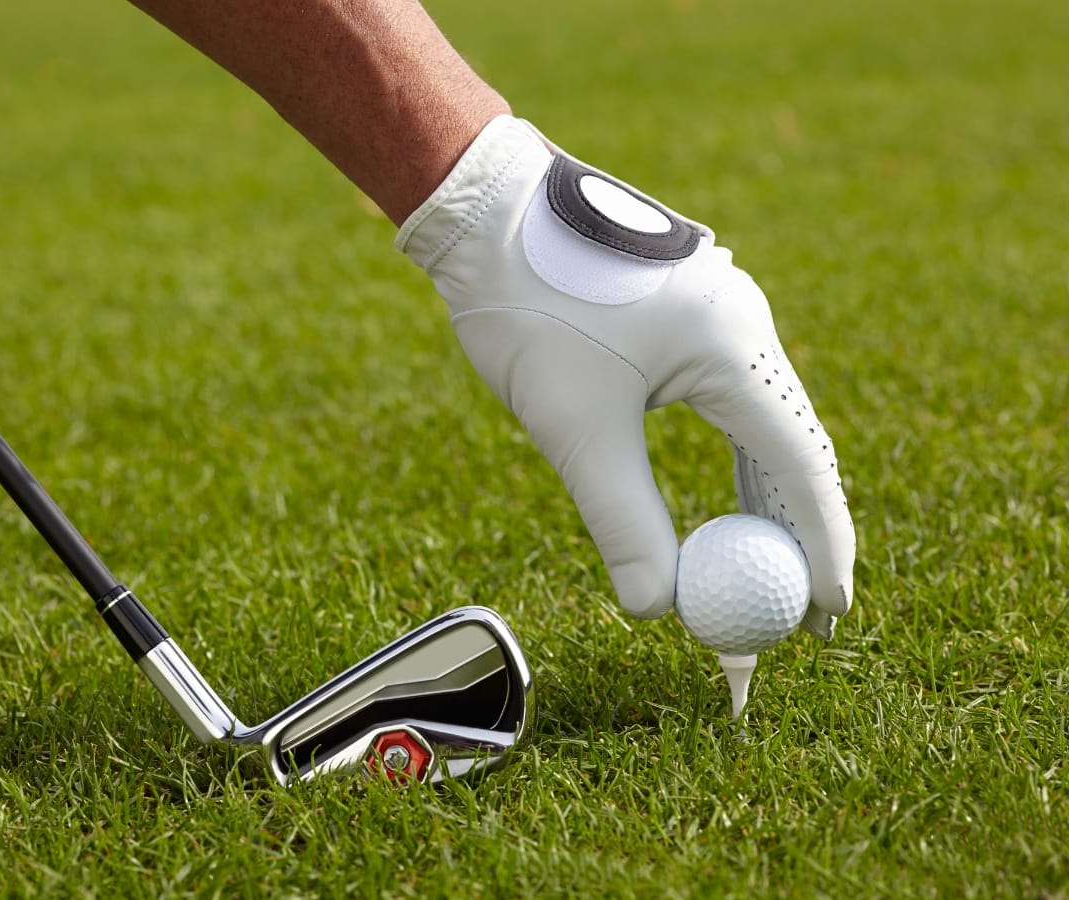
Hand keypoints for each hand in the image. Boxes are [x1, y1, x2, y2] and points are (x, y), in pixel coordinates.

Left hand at [397, 116, 854, 636]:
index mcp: (732, 346)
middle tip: (806, 609)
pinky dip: (738, 459)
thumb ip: (622, 518)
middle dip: (802, 532)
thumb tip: (657, 607)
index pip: (800, 463)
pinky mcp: (691, 314)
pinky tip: (735, 500)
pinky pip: (734, 401)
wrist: (487, 213)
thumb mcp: (575, 426)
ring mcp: (721, 312)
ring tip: (776, 568)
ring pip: (766, 424)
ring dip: (771, 498)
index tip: (826, 611)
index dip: (820, 544)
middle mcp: (743, 324)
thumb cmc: (529, 310)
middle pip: (795, 446)